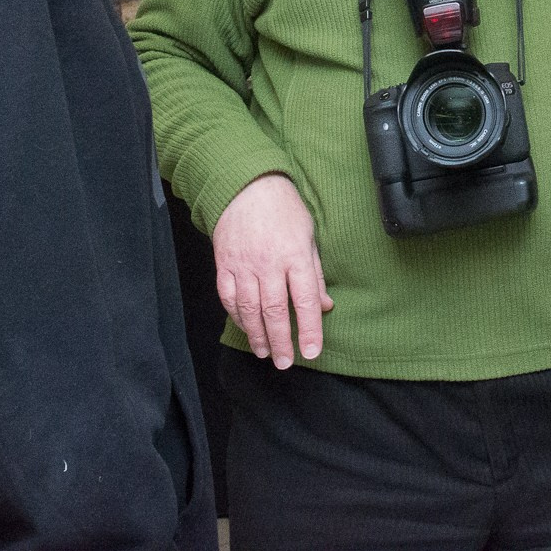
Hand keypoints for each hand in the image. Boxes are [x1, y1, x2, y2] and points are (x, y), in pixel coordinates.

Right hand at [212, 173, 332, 364]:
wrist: (247, 187)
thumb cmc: (285, 210)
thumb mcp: (309, 236)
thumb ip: (315, 274)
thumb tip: (326, 306)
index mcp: (295, 255)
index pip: (305, 300)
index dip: (309, 329)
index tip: (311, 351)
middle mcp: (269, 263)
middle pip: (274, 311)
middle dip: (281, 341)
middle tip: (285, 363)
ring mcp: (244, 265)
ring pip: (249, 309)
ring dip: (257, 335)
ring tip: (265, 353)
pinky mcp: (225, 265)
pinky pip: (229, 298)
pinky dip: (237, 317)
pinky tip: (246, 328)